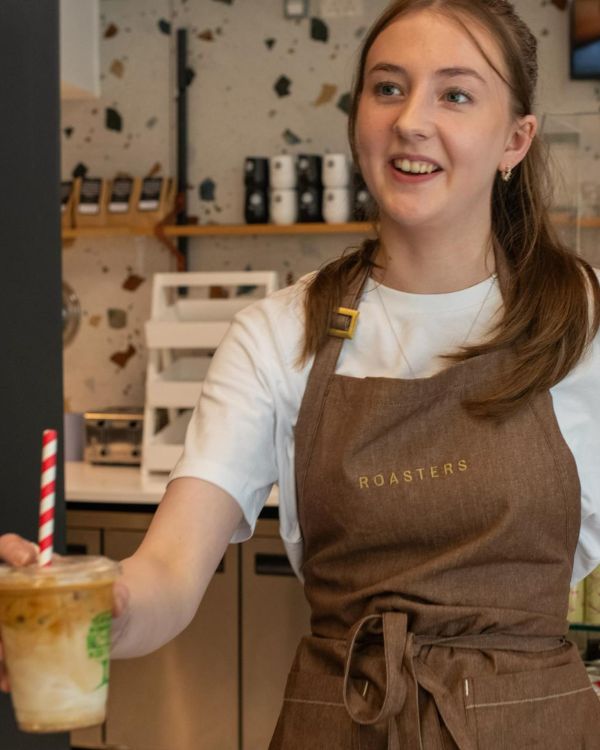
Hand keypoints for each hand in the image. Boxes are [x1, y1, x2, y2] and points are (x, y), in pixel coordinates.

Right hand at [0, 534, 129, 690]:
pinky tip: (12, 682)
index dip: (10, 550)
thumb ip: (122, 597)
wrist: (147, 617)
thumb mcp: (130, 596)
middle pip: (0, 594)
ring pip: (2, 627)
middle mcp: (35, 592)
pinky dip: (6, 669)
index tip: (28, 560)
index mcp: (50, 571)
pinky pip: (13, 654)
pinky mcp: (39, 647)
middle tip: (3, 646)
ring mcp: (34, 619)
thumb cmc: (137, 597)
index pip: (11, 550)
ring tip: (5, 674)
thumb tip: (116, 600)